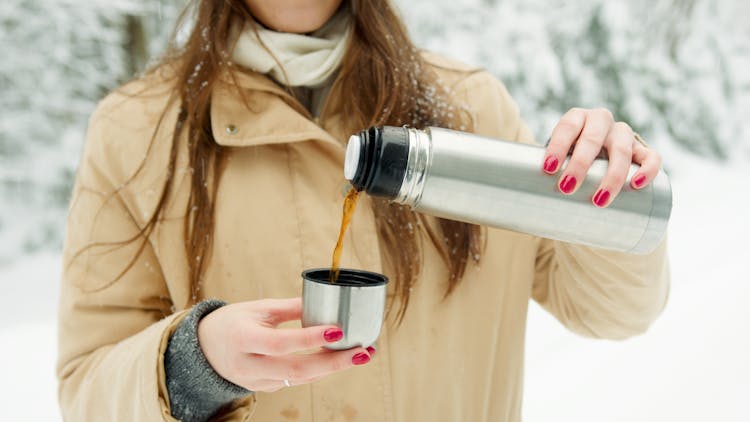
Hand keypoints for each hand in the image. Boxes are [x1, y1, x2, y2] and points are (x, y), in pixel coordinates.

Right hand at [197, 297, 372, 391]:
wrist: (203, 349)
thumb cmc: (233, 322)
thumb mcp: (258, 308)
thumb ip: (290, 308)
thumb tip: (326, 301)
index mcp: (243, 339)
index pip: (280, 342)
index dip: (309, 338)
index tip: (338, 330)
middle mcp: (248, 365)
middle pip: (296, 369)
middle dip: (334, 362)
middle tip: (364, 352)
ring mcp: (256, 381)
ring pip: (300, 378)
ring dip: (332, 368)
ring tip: (360, 354)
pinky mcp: (263, 389)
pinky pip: (295, 381)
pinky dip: (318, 370)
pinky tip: (338, 359)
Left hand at [541, 107, 661, 207]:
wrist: (594, 157)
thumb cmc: (567, 160)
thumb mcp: (555, 158)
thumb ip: (539, 172)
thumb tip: (510, 208)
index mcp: (576, 118)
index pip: (567, 127)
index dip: (558, 146)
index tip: (549, 169)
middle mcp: (600, 121)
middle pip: (593, 139)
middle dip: (580, 164)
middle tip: (567, 188)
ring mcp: (623, 134)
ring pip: (622, 149)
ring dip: (611, 175)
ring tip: (599, 200)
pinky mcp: (641, 149)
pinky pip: (651, 156)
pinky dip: (647, 169)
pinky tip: (637, 185)